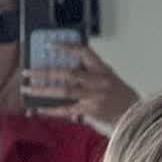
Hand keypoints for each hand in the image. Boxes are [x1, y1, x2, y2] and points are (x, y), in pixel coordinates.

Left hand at [21, 45, 139, 127]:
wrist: (134, 115)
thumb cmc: (120, 96)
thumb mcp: (108, 76)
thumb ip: (90, 71)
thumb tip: (66, 68)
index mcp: (102, 69)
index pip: (84, 52)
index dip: (66, 47)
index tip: (49, 45)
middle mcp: (98, 82)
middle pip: (68, 73)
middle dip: (46, 72)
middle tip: (28, 71)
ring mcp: (94, 98)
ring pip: (64, 91)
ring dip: (43, 90)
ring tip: (27, 89)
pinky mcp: (90, 112)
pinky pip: (67, 111)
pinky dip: (51, 110)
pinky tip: (38, 108)